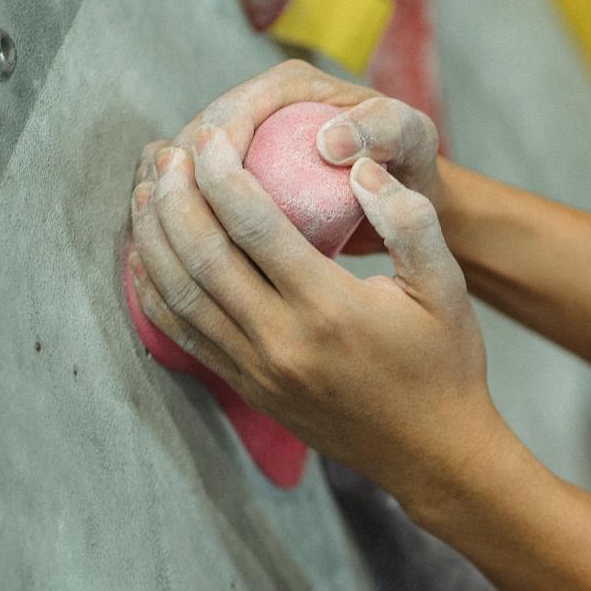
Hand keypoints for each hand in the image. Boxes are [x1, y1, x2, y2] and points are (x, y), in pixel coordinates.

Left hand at [127, 124, 505, 505]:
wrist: (434, 454)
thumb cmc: (445, 364)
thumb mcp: (447, 286)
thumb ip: (410, 219)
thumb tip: (359, 166)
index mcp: (330, 307)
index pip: (254, 224)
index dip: (221, 173)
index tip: (208, 136)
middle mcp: (283, 340)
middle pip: (202, 254)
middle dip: (174, 195)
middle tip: (164, 152)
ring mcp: (259, 370)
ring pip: (181, 295)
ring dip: (153, 239)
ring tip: (144, 192)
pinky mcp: (250, 389)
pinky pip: (186, 336)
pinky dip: (155, 293)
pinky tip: (146, 259)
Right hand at [168, 58, 442, 254]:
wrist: (409, 196)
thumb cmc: (412, 165)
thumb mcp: (410, 139)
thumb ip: (383, 129)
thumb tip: (330, 142)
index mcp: (290, 86)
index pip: (233, 112)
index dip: (214, 152)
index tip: (215, 199)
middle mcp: (258, 108)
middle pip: (196, 139)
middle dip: (182, 181)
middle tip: (184, 235)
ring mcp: (244, 144)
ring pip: (186, 169)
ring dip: (173, 204)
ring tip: (172, 249)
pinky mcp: (238, 178)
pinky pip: (195, 195)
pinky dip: (180, 220)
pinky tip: (177, 257)